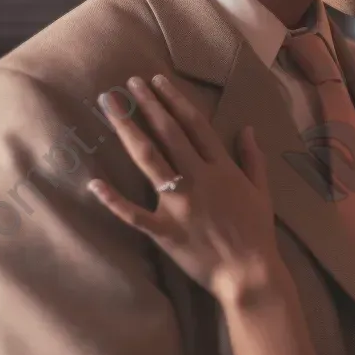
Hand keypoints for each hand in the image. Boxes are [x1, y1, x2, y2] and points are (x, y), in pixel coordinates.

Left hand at [88, 74, 285, 300]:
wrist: (250, 274)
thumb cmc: (257, 233)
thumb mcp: (262, 191)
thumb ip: (252, 158)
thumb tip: (247, 128)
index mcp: (222, 168)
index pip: (194, 125)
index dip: (174, 100)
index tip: (157, 81)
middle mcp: (199, 179)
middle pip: (168, 134)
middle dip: (147, 105)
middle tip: (128, 83)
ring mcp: (179, 204)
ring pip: (149, 160)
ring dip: (128, 130)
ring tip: (110, 107)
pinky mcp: (164, 230)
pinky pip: (133, 214)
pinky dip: (112, 200)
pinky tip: (93, 182)